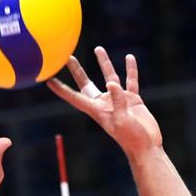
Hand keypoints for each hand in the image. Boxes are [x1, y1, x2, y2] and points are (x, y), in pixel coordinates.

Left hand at [47, 47, 161, 155]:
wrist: (146, 146)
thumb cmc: (132, 139)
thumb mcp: (123, 121)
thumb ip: (117, 101)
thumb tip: (112, 83)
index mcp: (97, 110)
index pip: (75, 97)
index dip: (61, 89)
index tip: (49, 80)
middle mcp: (105, 103)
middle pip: (87, 84)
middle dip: (77, 71)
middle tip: (68, 57)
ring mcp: (118, 100)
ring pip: (109, 77)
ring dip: (104, 63)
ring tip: (98, 48)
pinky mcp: (132, 100)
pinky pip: (130, 81)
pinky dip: (130, 70)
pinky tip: (129, 58)